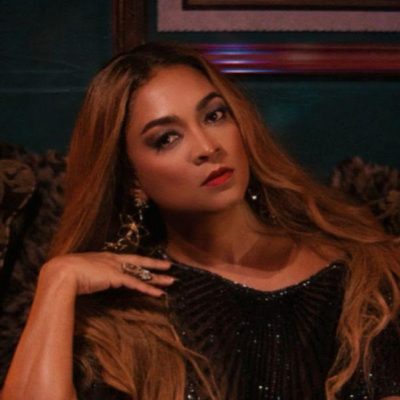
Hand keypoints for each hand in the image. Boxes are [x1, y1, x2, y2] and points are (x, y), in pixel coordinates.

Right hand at [40, 252, 172, 296]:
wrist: (61, 272)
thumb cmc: (66, 273)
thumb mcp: (81, 271)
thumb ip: (90, 275)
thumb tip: (91, 281)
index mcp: (105, 257)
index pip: (128, 259)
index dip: (140, 261)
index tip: (150, 263)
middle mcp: (113, 260)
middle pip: (140, 262)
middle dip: (155, 265)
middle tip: (170, 266)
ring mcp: (116, 267)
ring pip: (141, 273)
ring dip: (157, 278)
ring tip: (172, 281)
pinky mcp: (115, 277)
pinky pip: (136, 284)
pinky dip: (148, 290)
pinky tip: (159, 294)